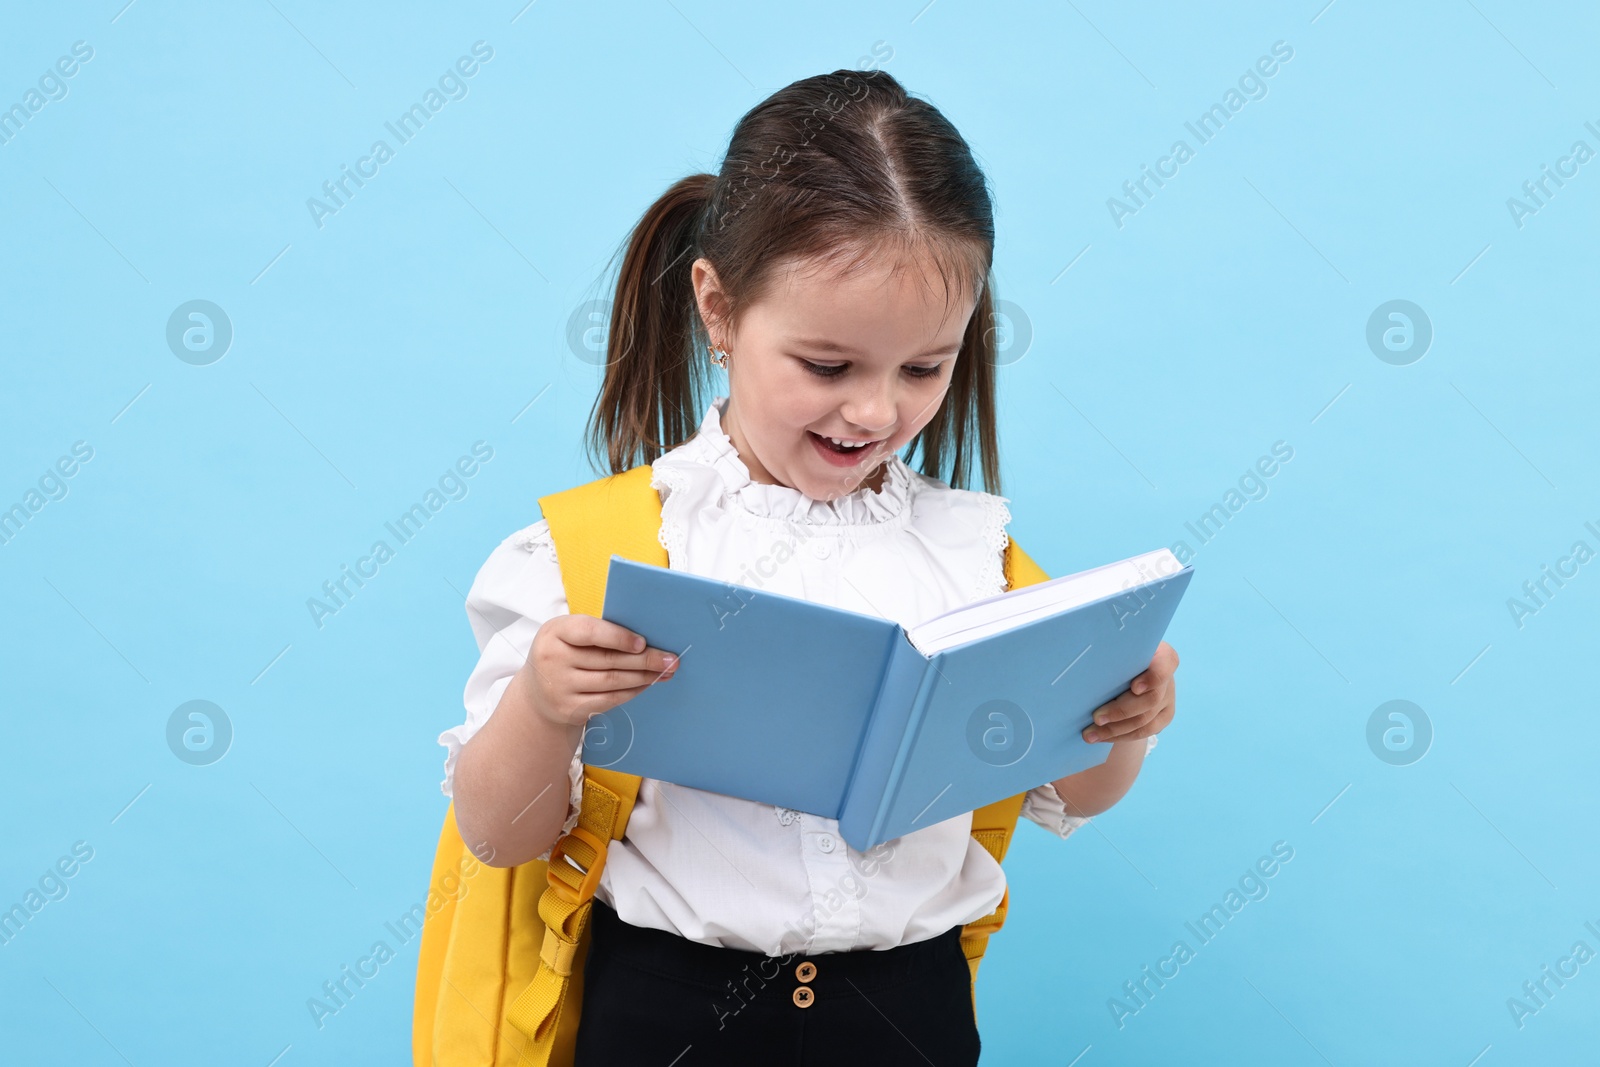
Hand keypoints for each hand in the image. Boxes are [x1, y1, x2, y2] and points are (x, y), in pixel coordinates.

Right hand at [523, 614, 678, 727]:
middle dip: (644, 660)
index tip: (643, 643)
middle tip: (670, 659)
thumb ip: (598, 633)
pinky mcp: (569, 709)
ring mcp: (559, 687)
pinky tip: (646, 684)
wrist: (537, 693)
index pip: (590, 632)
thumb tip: (646, 640)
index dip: (618, 637)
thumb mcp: (569, 636)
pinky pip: (609, 700)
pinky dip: (632, 692)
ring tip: (664, 671)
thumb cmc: (564, 654)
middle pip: (608, 660)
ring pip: (612, 682)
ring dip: (643, 677)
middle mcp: (553, 659)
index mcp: (554, 632)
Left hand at [1082, 641, 1177, 743]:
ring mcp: (1168, 699)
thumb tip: (1086, 662)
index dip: (1152, 678)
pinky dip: (1120, 736)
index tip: (1134, 687)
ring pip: (1145, 720)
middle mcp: (1168, 678)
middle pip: (1150, 699)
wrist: (1125, 669)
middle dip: (1120, 711)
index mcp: (1161, 655)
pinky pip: (1144, 732)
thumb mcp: (1116, 649)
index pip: (1165, 664)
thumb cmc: (1116, 655)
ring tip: (1090, 734)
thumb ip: (1112, 654)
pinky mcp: (1164, 716)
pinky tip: (1101, 737)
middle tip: (1095, 718)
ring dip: (1115, 729)